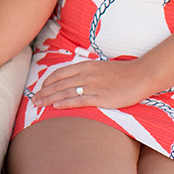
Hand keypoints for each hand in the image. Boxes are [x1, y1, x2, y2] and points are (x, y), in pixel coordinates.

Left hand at [32, 59, 149, 110]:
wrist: (141, 75)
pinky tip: (56, 106)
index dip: (47, 82)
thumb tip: (72, 80)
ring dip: (50, 99)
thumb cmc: (121, 73)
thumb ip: (85, 73)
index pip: (59, 73)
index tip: (40, 89)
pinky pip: (80, 100)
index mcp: (84, 66)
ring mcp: (93, 86)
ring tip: (39, 105)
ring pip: (65, 92)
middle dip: (44, 92)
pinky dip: (66, 103)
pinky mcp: (102, 97)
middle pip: (59, 84)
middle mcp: (85, 75)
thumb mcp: (99, 68)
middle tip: (33, 100)